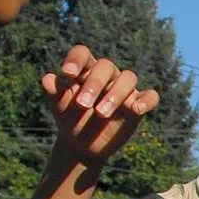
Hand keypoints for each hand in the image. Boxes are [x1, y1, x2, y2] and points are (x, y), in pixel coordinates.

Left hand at [40, 44, 160, 164]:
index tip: (67, 74)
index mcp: (85, 70)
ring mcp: (124, 90)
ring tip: (100, 113)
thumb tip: (47, 79)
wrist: (82, 144)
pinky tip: (137, 109)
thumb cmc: (70, 119)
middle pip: (106, 66)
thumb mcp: (59, 107)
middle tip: (82, 105)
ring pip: (128, 78)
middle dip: (94, 84)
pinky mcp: (138, 105)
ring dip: (115, 94)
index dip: (76, 60)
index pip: (83, 54)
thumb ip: (54, 93)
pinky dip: (146, 100)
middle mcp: (107, 76)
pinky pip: (150, 97)